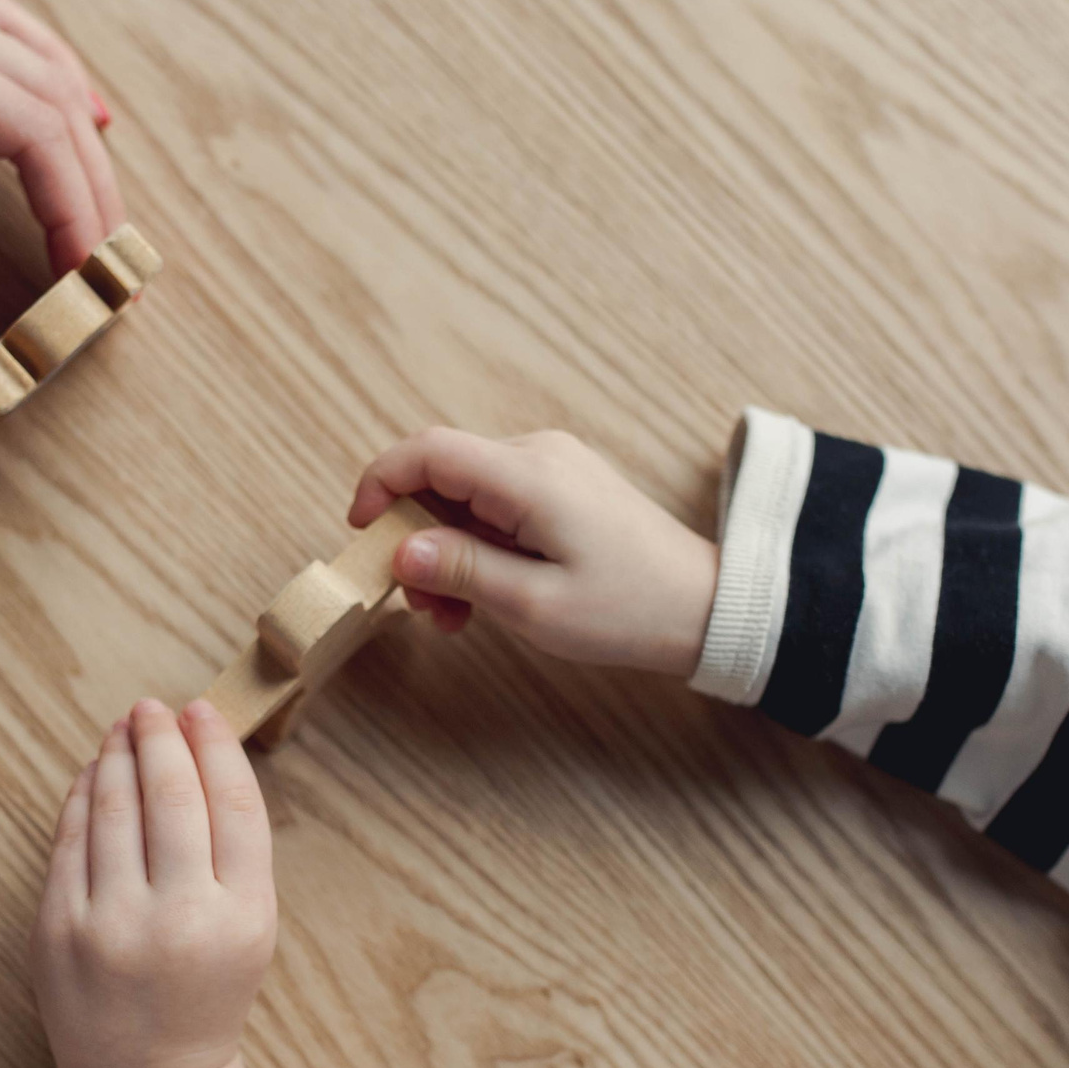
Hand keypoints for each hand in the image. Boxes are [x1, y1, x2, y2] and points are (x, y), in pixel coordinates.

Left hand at [0, 0, 124, 370]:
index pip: (31, 128)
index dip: (77, 209)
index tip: (93, 278)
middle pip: (48, 96)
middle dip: (91, 187)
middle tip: (112, 268)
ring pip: (37, 60)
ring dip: (79, 137)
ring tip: (101, 216)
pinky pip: (4, 33)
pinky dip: (50, 78)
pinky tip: (81, 116)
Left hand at [32, 699, 305, 1067]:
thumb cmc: (206, 994)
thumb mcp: (250, 930)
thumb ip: (232, 850)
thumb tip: (198, 751)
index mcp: (241, 919)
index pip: (232, 806)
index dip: (215, 747)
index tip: (201, 710)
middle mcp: (178, 919)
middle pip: (170, 798)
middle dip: (160, 740)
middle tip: (153, 709)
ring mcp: (111, 926)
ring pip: (113, 810)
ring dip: (116, 759)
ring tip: (123, 732)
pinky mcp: (58, 931)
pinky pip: (69, 842)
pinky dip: (81, 799)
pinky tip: (93, 777)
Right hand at [350, 427, 720, 676]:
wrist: (706, 608)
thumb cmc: (628, 610)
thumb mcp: (533, 605)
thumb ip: (461, 570)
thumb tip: (401, 549)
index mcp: (529, 477)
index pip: (428, 451)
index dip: (381, 484)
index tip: (362, 533)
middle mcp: (538, 457)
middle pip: (442, 476)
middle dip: (415, 537)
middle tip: (419, 604)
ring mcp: (552, 469)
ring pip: (464, 496)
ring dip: (444, 551)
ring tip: (453, 616)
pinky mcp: (561, 489)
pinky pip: (495, 507)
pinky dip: (475, 548)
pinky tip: (481, 598)